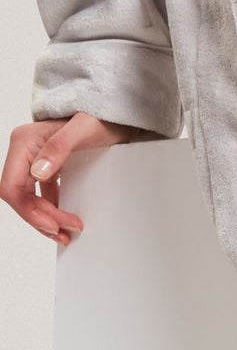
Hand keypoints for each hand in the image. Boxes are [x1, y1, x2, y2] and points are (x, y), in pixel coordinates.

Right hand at [1, 112, 140, 245]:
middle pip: (19, 196)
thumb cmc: (97, 119)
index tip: (53, 223)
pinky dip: (50, 210)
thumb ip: (58, 149)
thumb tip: (38, 173)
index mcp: (24, 142)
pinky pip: (40, 195)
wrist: (110, 116)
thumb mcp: (82, 131)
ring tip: (65, 233)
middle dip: (39, 218)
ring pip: (28, 198)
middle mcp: (24, 152)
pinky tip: (63, 220)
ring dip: (43, 219)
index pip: (12, 186)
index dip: (29, 210)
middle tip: (65, 233)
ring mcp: (33, 160)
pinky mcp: (45, 168)